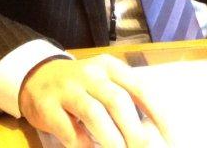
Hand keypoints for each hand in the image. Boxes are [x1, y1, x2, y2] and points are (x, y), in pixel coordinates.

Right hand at [19, 54, 166, 147]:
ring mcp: (67, 89)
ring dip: (111, 139)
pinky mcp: (47, 106)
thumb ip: (124, 98)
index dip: (157, 114)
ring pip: (93, 113)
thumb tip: (150, 130)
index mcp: (110, 67)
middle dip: (134, 131)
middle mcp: (90, 74)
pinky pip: (68, 128)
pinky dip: (82, 144)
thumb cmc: (81, 85)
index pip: (139, 89)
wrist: (37, 76)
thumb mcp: (104, 81)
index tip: (169, 138)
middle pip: (117, 101)